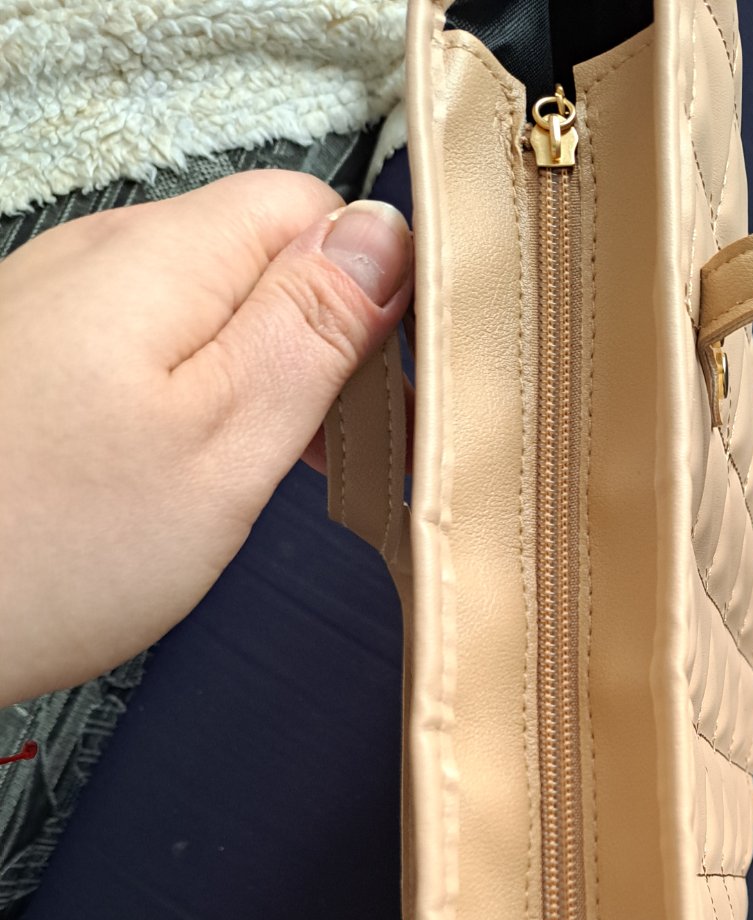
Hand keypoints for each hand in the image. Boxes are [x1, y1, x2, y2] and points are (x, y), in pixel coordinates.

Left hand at [0, 172, 411, 704]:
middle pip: (256, 258)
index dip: (369, 291)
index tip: (377, 385)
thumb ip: (312, 332)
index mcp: (162, 259)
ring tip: (241, 482)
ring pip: (201, 313)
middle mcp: (98, 259)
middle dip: (309, 347)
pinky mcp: (31, 365)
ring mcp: (55, 309)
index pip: (312, 207)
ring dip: (247, 386)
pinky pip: (142, 358)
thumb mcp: (225, 443)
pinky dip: (181, 411)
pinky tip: (173, 484)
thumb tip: (383, 239)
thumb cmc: (47, 545)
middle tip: (314, 455)